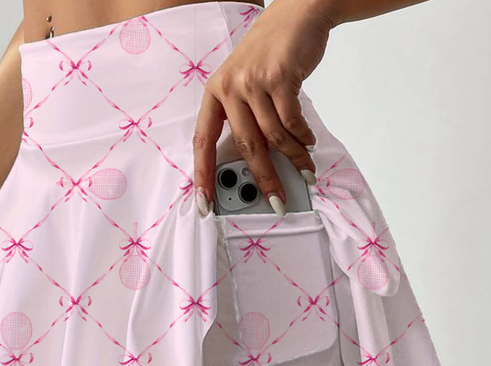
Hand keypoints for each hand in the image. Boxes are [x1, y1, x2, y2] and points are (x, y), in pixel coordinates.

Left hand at [193, 0, 334, 215]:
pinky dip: (302, 137)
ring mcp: (253, 82)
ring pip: (273, 136)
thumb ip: (244, 119)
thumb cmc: (268, 56)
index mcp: (214, 94)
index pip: (203, 142)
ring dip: (293, 158)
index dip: (203, 176)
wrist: (295, 16)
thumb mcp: (244, 84)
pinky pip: (292, 121)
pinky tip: (307, 144)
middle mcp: (229, 88)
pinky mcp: (279, 78)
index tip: (205, 203)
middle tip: (276, 199)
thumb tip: (256, 163)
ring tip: (304, 169)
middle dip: (264, 178)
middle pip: (245, 146)